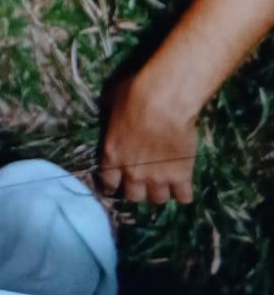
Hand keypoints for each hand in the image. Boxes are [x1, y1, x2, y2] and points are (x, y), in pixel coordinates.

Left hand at [99, 74, 197, 204]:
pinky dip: (184, 193)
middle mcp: (132, 172)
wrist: (165, 100)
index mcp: (113, 155)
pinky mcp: (181, 177)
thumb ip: (113, 120)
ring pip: (158, 199)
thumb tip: (113, 118)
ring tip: (166, 181)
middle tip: (145, 180)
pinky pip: (183, 197)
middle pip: (134, 196)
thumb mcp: (113, 103)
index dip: (114, 184)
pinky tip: (184, 185)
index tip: (119, 182)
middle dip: (138, 190)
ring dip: (161, 191)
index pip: (109, 182)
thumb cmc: (136, 95)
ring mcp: (157, 178)